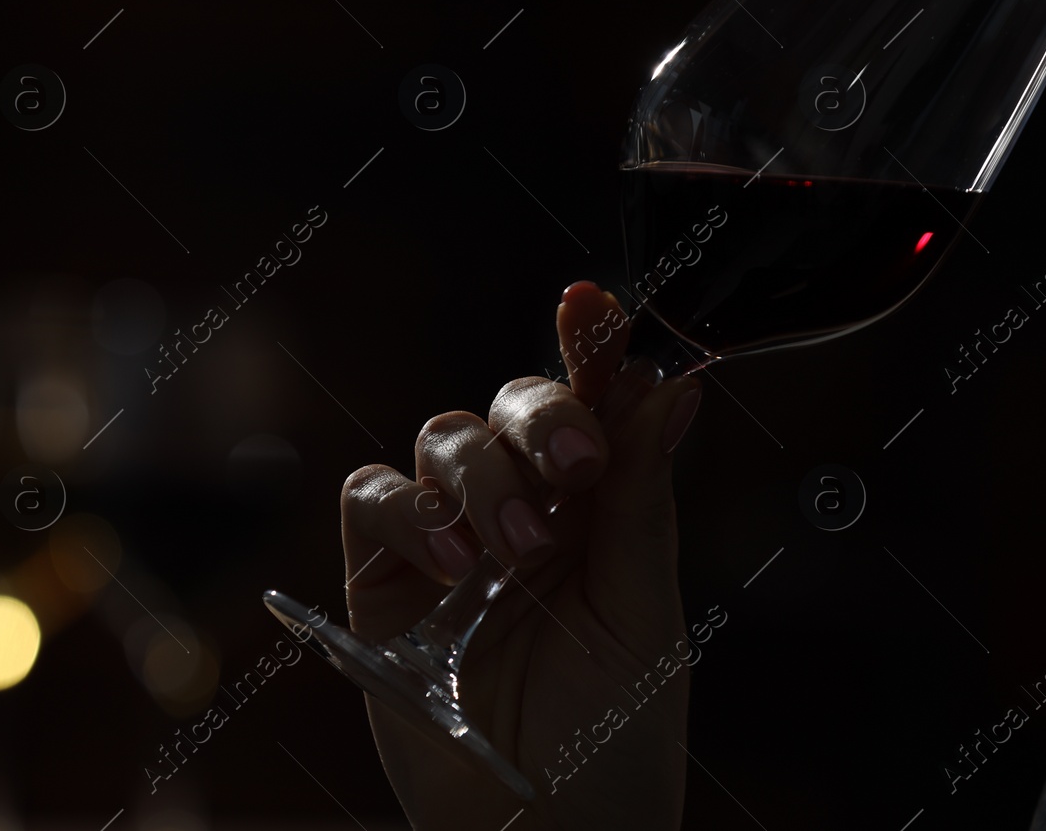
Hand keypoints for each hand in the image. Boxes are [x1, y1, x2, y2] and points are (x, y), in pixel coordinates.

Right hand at [340, 281, 702, 829]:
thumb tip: (673, 388)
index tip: (591, 304)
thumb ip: (643, 501)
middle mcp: (524, 513)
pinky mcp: (384, 584)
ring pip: (443, 438)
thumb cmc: (613, 741)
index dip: (589, 347)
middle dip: (542, 416)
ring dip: (482, 476)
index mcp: (599, 512)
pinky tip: (452, 562)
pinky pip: (372, 497)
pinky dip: (407, 509)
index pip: (592, 405)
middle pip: (513, 405)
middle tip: (576, 469)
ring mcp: (451, 544)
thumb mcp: (644, 616)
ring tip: (513, 552)